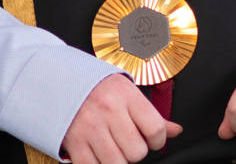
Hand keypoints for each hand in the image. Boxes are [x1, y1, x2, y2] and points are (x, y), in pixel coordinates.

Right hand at [62, 74, 182, 163]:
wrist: (59, 80)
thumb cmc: (97, 87)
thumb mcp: (126, 91)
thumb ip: (152, 114)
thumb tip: (175, 131)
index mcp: (125, 94)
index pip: (155, 129)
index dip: (157, 140)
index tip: (151, 139)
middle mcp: (108, 110)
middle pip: (137, 152)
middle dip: (135, 151)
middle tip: (127, 142)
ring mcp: (89, 127)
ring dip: (118, 160)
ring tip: (113, 148)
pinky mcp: (74, 142)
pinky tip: (98, 154)